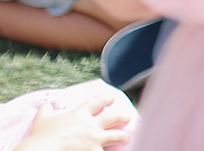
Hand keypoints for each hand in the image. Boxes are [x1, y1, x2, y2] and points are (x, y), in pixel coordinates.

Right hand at [18, 93, 132, 149]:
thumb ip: (47, 110)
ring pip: (118, 136)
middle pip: (115, 117)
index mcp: (80, 113)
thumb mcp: (42, 119)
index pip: (99, 101)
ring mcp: (95, 140)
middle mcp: (92, 125)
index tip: (111, 99)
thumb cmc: (41, 137)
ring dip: (124, 137)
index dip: (107, 99)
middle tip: (127, 118)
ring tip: (126, 138)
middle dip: (123, 117)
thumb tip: (47, 105)